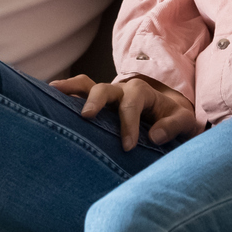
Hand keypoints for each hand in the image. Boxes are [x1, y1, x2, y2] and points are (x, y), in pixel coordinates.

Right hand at [48, 73, 200, 151]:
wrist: (168, 113)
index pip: (133, 103)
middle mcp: (121, 90)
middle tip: (87, 116)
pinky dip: (64, 94)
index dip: (129, 123)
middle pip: (105, 89)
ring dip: (70, 88)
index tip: (128, 146)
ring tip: (52, 90)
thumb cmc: (174, 119)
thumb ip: (173, 126)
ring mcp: (106, 96)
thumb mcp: (184, 122)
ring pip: (86, 86)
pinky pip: (78, 94)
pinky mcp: (96, 104)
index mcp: (143, 93)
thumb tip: (154, 136)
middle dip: (96, 101)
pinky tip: (48, 99)